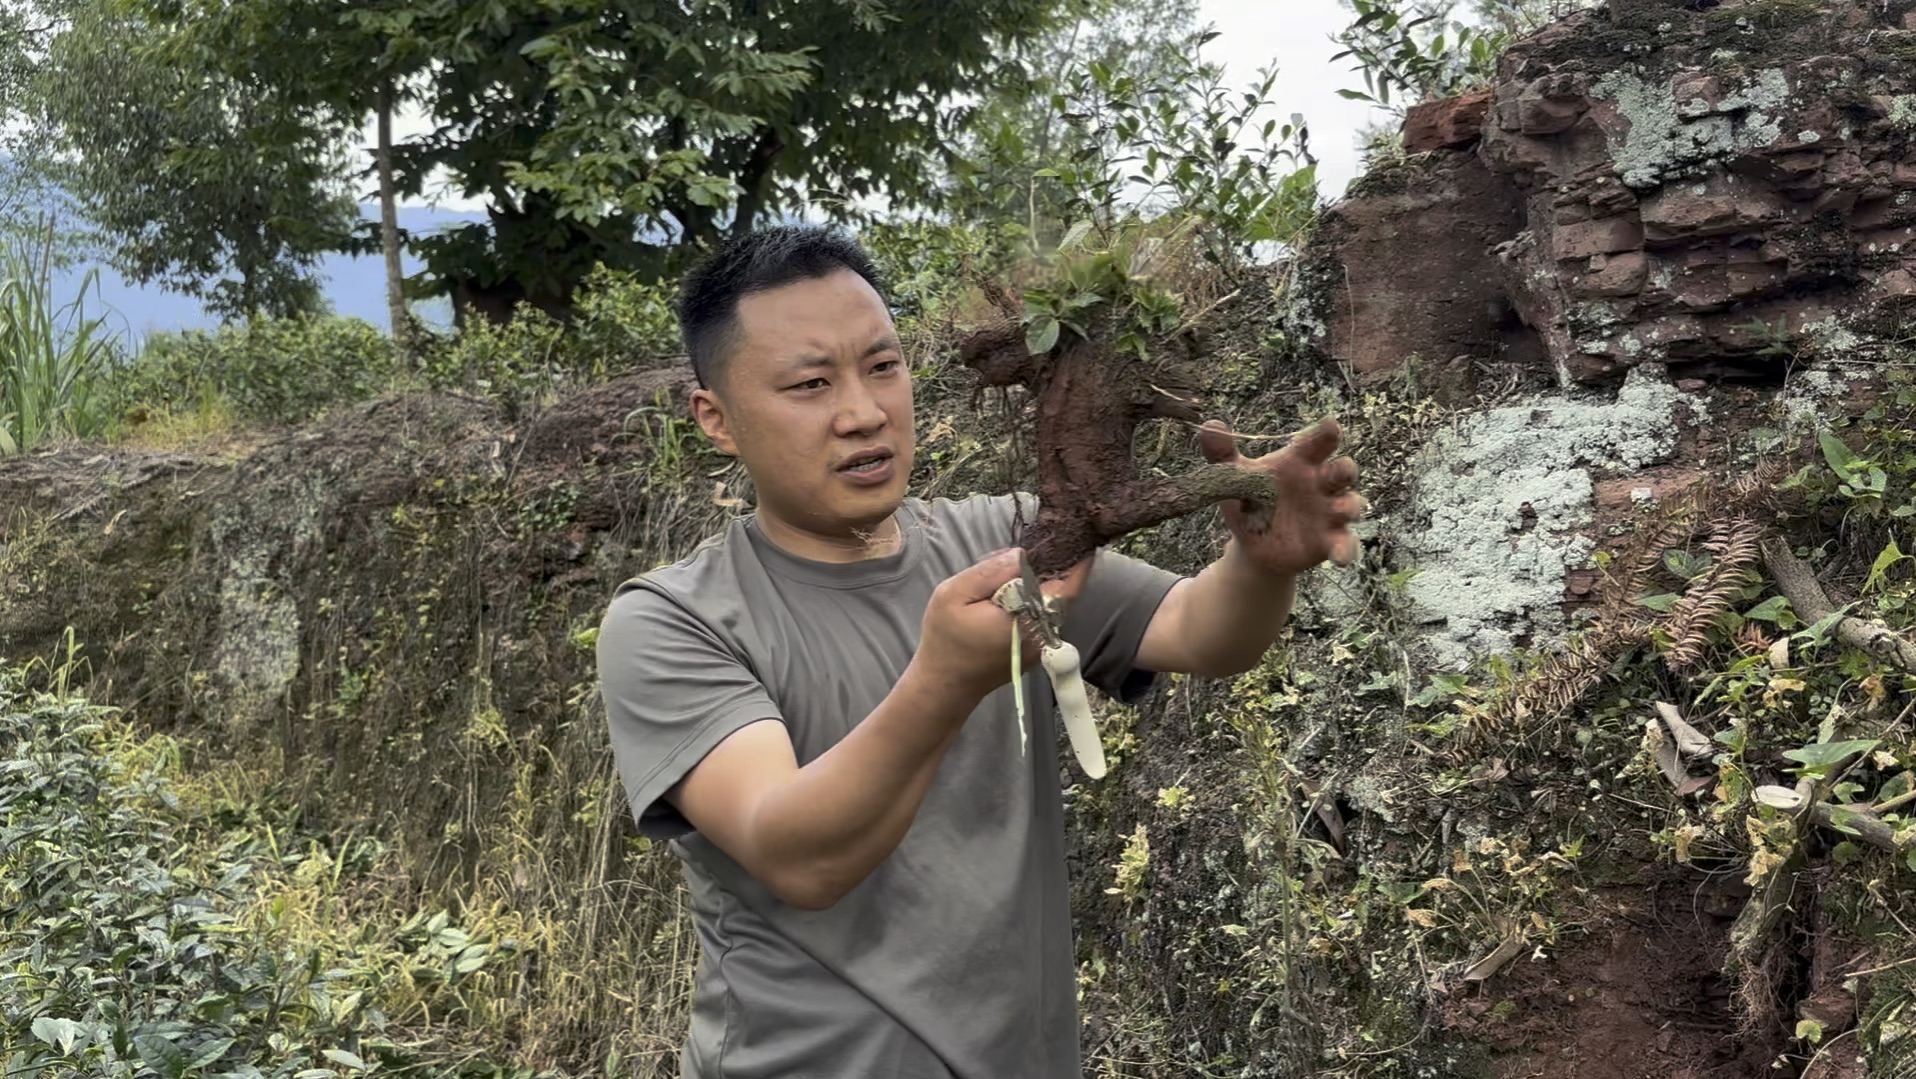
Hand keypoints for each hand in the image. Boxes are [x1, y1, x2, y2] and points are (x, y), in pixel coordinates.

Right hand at [915, 547, 1089, 701]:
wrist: (944, 685)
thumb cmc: (945, 640)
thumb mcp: (954, 595)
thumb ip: (990, 571)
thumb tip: (1022, 555)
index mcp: (1028, 619)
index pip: (1067, 586)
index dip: (1077, 561)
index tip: (1081, 539)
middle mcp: (1043, 634)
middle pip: (1061, 591)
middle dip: (1050, 566)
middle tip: (1028, 548)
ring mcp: (1042, 645)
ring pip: (1051, 602)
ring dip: (1039, 583)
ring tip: (1009, 569)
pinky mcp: (1035, 650)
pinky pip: (1042, 615)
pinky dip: (1033, 599)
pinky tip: (1007, 590)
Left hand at [1198, 417, 1364, 576]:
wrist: (1253, 544)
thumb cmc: (1249, 500)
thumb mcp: (1233, 477)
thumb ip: (1222, 453)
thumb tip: (1209, 425)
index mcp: (1300, 462)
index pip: (1316, 443)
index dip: (1325, 433)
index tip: (1330, 425)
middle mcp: (1321, 484)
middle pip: (1342, 471)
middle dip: (1345, 469)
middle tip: (1341, 470)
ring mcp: (1329, 512)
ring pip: (1350, 504)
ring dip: (1349, 506)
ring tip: (1343, 511)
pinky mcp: (1330, 540)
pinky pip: (1345, 544)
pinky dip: (1346, 550)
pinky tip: (1340, 558)